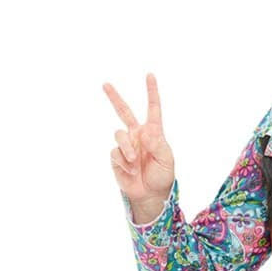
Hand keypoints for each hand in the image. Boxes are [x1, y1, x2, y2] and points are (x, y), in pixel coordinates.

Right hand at [103, 72, 174, 212]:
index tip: (150, 76)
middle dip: (114, 98)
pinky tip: (130, 171)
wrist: (150, 194)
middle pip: (124, 112)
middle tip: (105, 84)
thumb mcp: (166, 160)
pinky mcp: (117, 156)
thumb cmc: (162, 176)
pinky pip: (115, 153)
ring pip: (119, 135)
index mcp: (152, 133)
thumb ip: (158, 145)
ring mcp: (126, 145)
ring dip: (127, 149)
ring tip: (134, 163)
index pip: (152, 109)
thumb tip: (144, 132)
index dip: (151, 93)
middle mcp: (137, 135)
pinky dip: (124, 162)